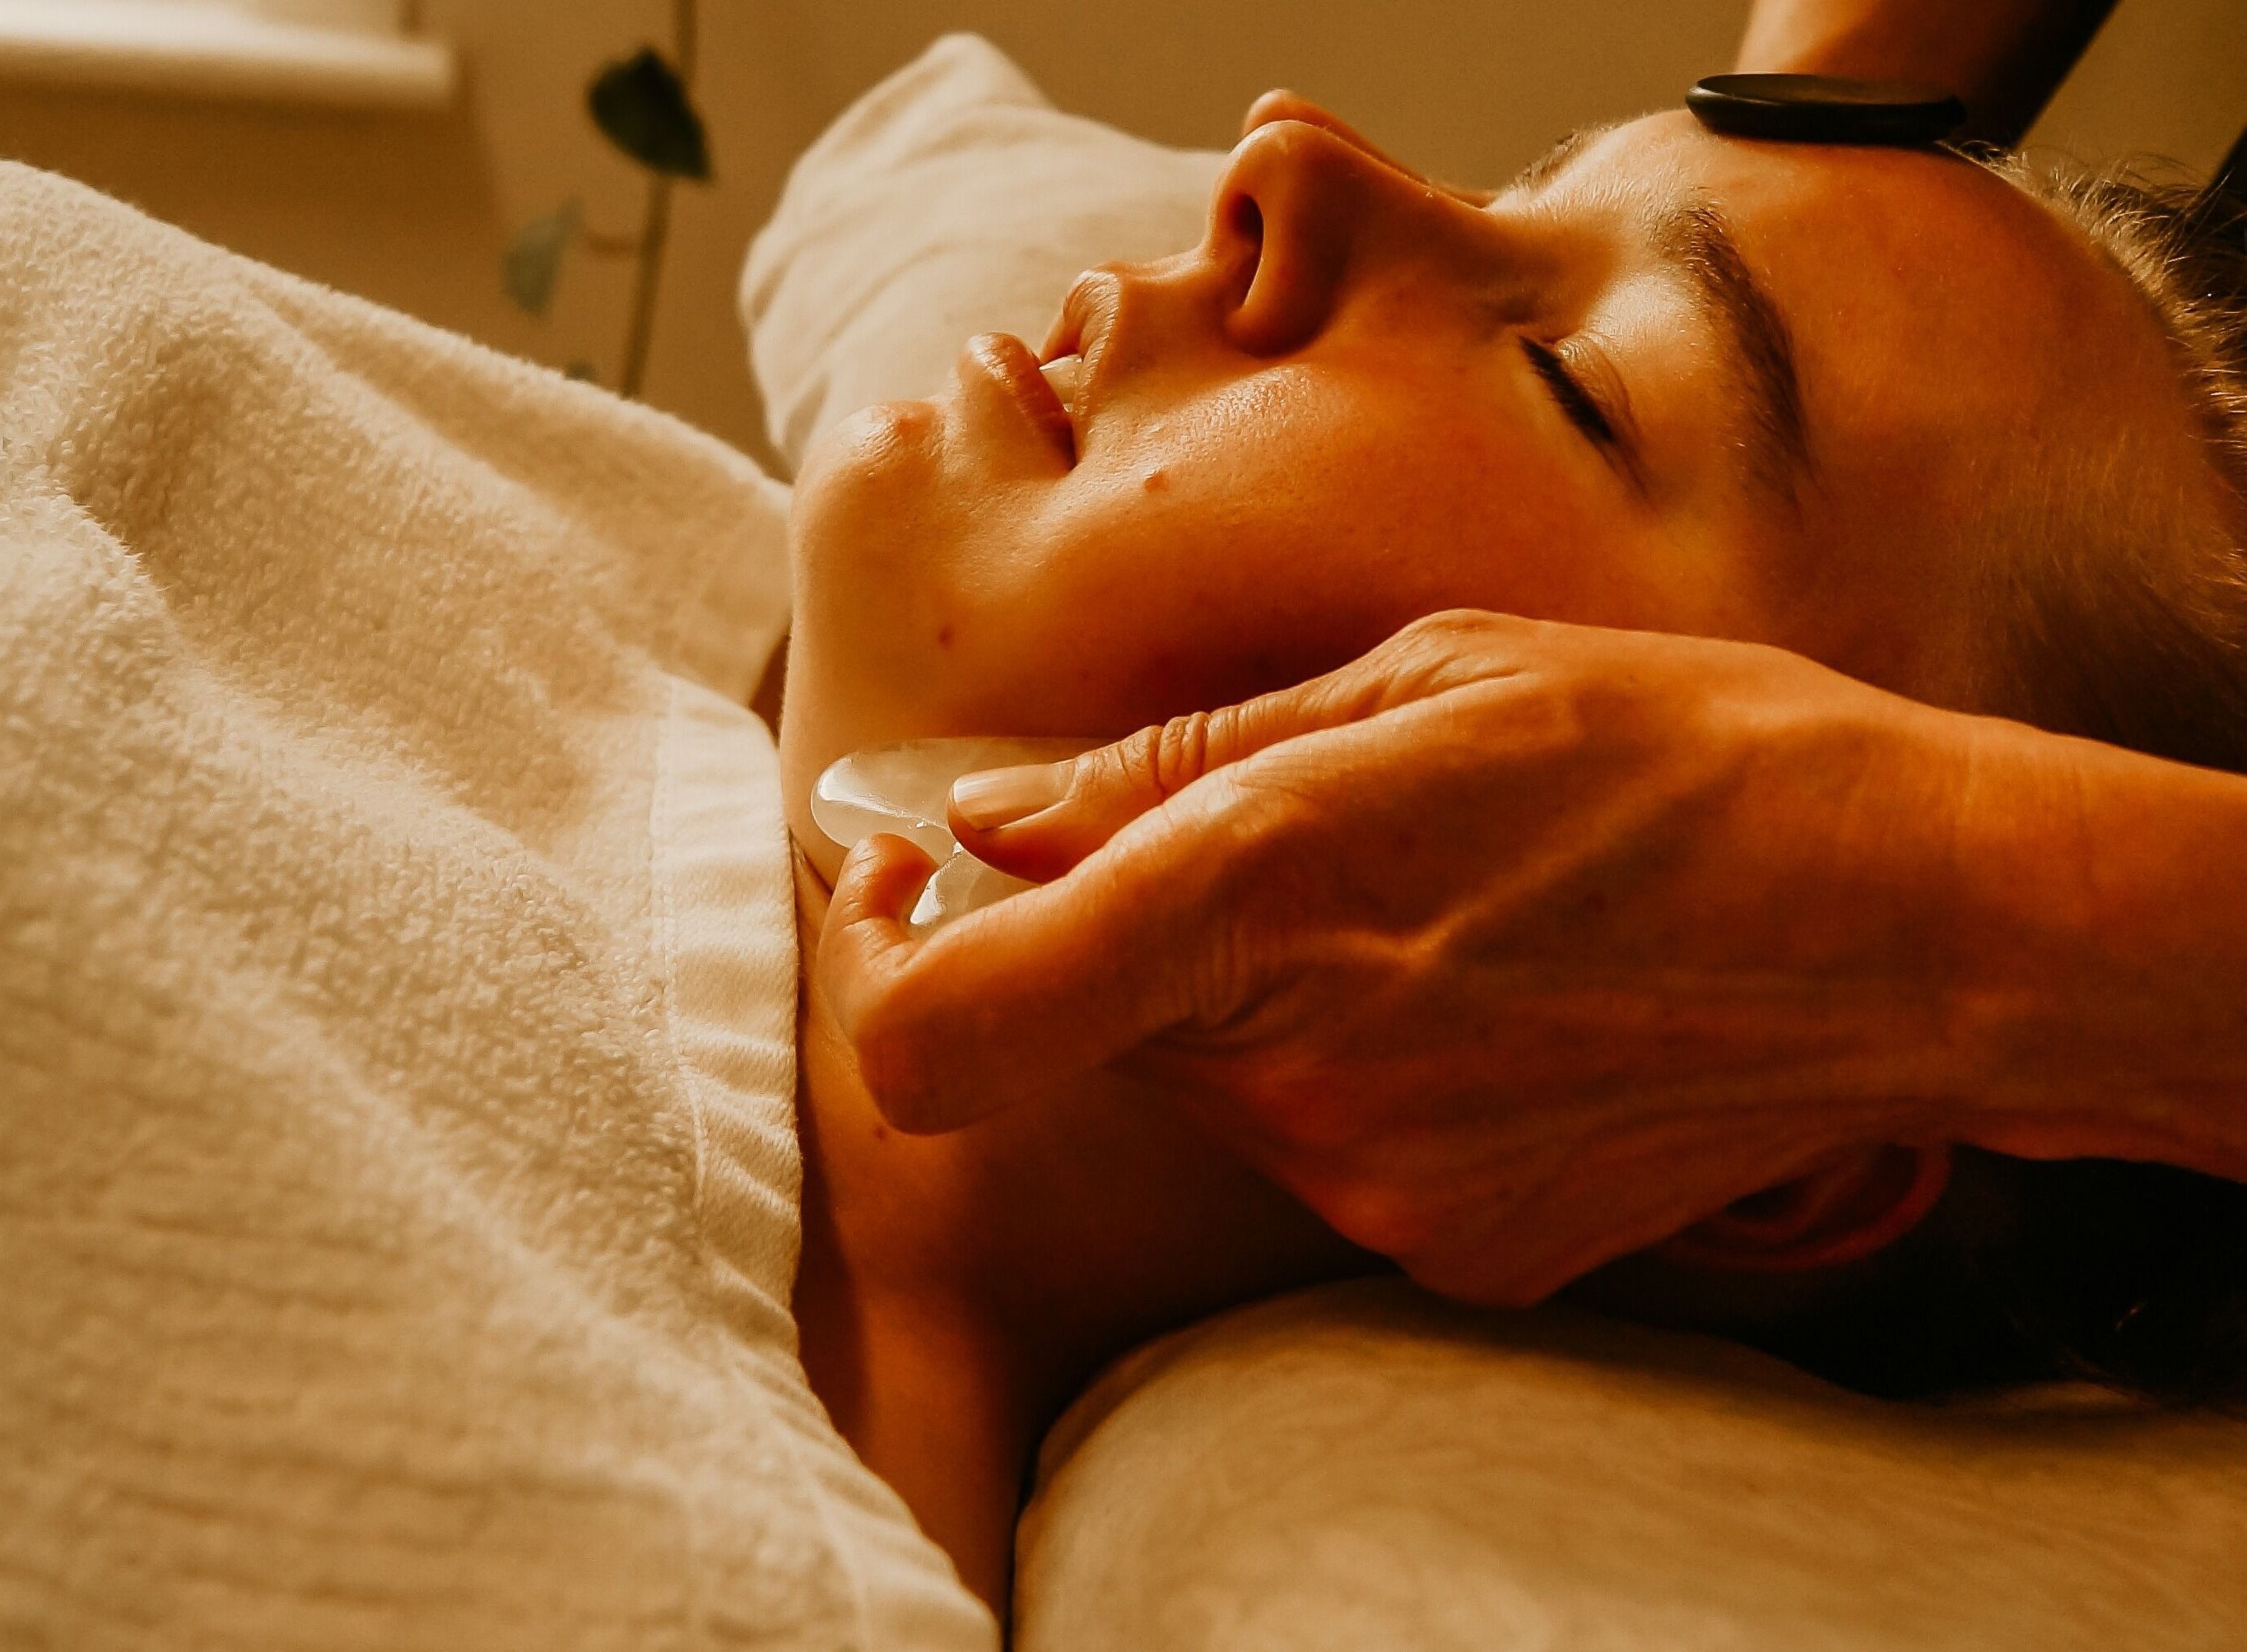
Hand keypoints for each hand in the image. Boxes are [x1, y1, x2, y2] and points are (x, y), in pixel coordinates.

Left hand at [817, 611, 2049, 1304]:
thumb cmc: (1679, 754)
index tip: (910, 886)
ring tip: (1437, 915)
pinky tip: (1496, 1007)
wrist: (1913, 928)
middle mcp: (1295, 1074)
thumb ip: (1170, 766)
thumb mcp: (1421, 680)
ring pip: (1212, 1084)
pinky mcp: (1446, 1251)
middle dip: (1137, 938)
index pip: (948, 1028)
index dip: (884, 967)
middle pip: (1090, 1027)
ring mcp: (1370, 1188)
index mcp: (1262, 892)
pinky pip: (1321, 1151)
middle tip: (1294, 849)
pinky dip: (1359, 1077)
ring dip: (1263, 1002)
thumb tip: (985, 823)